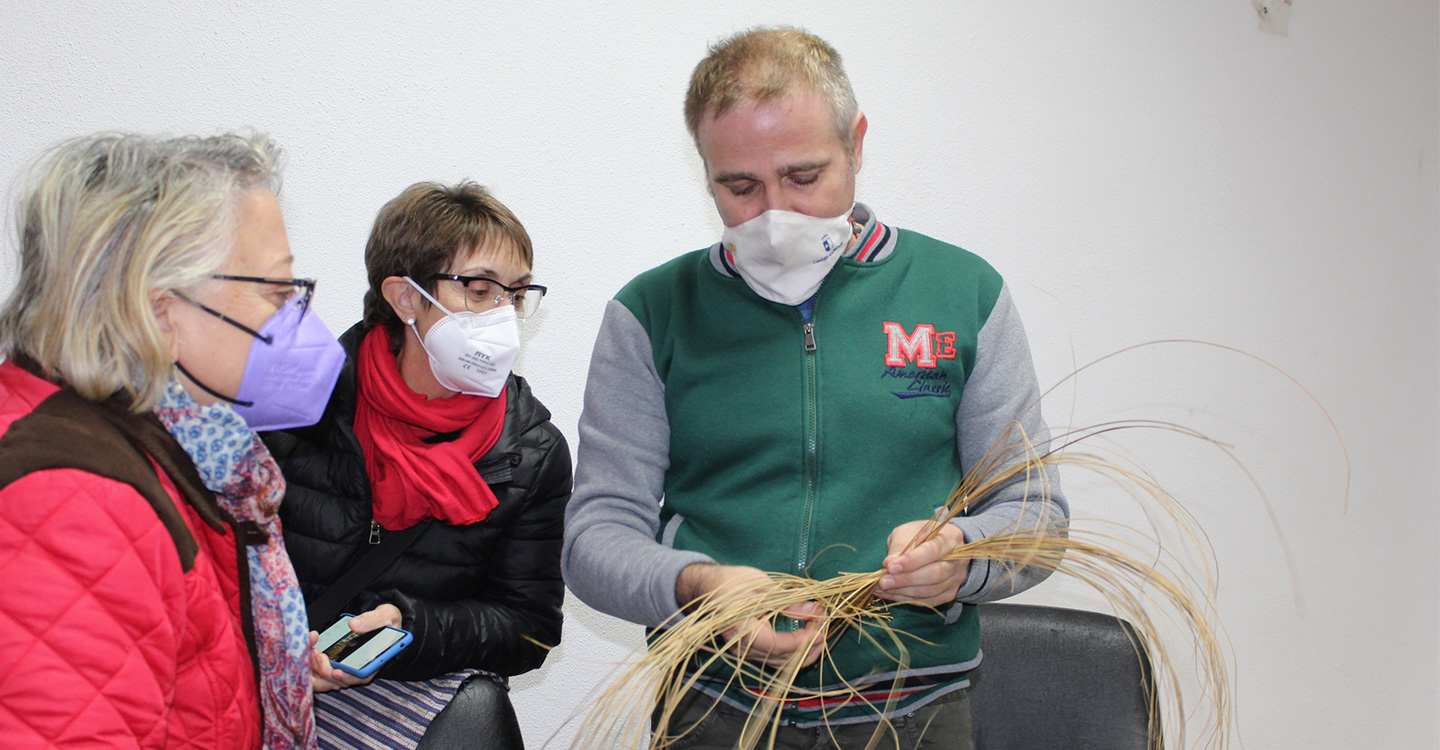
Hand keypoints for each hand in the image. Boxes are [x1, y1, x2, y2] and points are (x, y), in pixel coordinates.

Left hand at [308, 603, 403, 692]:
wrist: (381, 619)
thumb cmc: (387, 620)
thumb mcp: (387, 615)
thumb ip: (372, 620)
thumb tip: (353, 625)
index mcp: (375, 661)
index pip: (361, 677)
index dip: (347, 677)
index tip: (336, 672)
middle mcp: (360, 668)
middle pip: (341, 680)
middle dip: (326, 671)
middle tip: (319, 654)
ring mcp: (347, 666)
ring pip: (328, 678)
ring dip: (317, 668)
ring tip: (314, 650)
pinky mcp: (337, 661)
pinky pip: (322, 669)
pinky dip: (313, 663)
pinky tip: (311, 650)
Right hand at [676, 563, 826, 668]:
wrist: (708, 587)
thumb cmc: (732, 582)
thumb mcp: (763, 586)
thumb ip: (788, 602)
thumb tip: (814, 610)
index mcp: (741, 631)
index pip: (777, 646)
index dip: (802, 640)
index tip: (821, 626)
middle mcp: (742, 649)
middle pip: (782, 660)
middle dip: (808, 645)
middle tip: (824, 624)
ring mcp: (745, 653)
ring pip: (780, 664)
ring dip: (804, 651)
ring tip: (819, 629)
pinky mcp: (750, 652)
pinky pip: (775, 660)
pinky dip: (794, 652)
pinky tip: (806, 638)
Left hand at [875, 521, 969, 607]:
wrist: (941, 547)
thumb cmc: (922, 536)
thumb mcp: (909, 531)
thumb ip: (901, 545)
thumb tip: (889, 563)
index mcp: (950, 538)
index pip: (933, 551)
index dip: (912, 561)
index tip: (890, 566)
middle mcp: (958, 560)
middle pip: (934, 574)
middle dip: (906, 579)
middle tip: (883, 581)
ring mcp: (956, 579)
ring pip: (931, 591)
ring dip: (904, 592)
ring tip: (881, 589)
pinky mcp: (949, 593)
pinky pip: (928, 601)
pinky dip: (907, 599)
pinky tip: (891, 594)